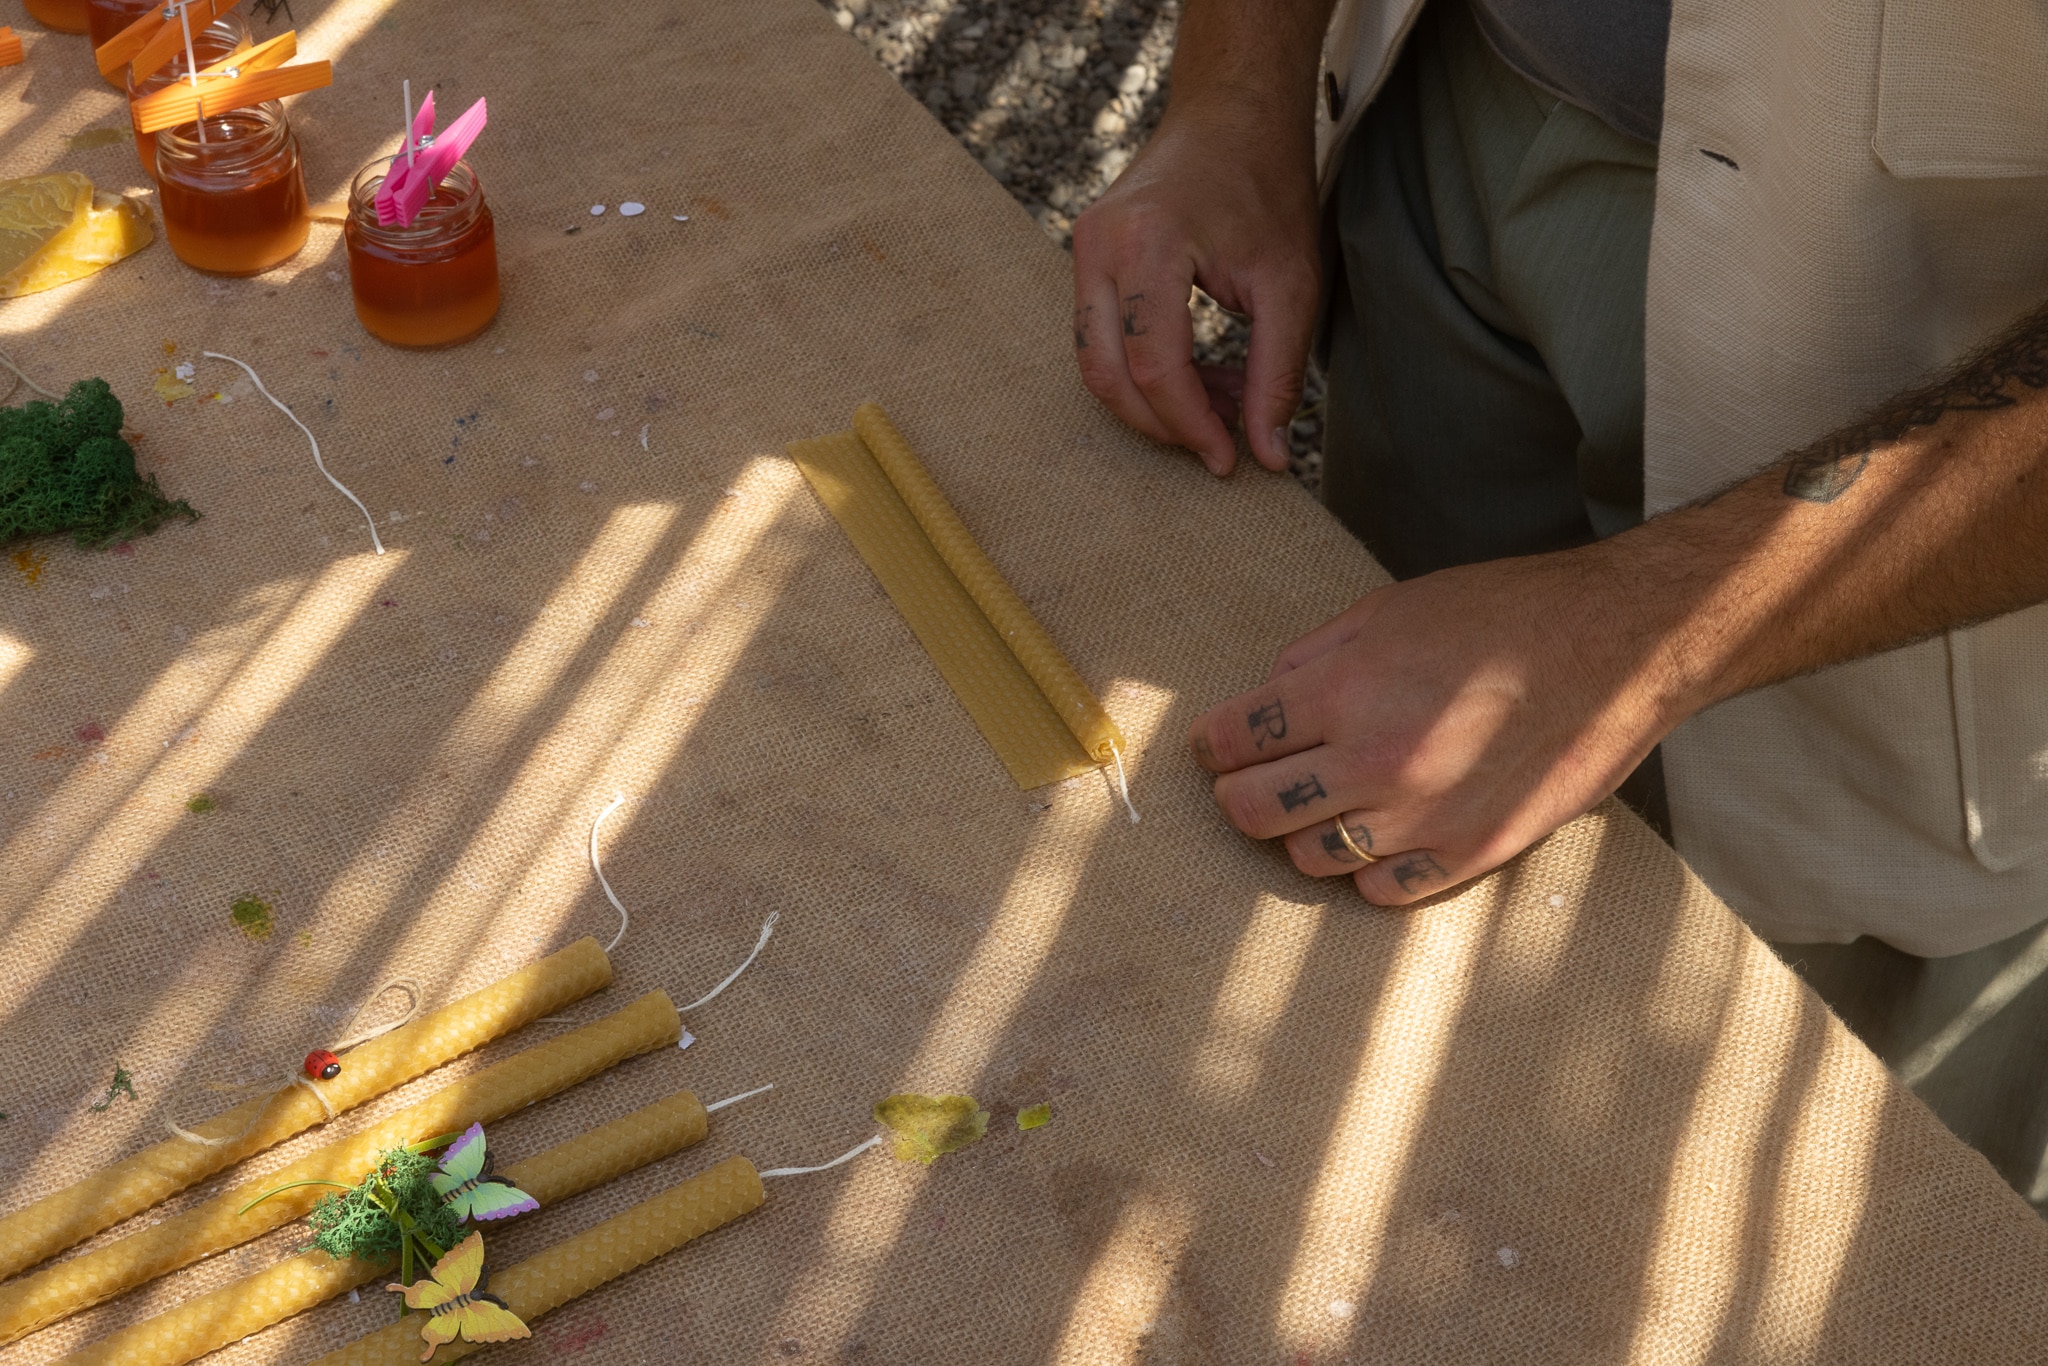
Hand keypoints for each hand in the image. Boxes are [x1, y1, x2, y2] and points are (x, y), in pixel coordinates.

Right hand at [1070, 105, 1320, 476]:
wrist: (1233, 112)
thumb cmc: (1267, 183)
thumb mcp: (1292, 284)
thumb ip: (1278, 372)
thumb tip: (1270, 454)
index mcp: (1150, 245)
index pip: (1155, 366)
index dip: (1191, 425)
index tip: (1229, 459)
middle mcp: (1100, 245)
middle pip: (1107, 373)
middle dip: (1162, 423)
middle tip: (1219, 443)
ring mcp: (1083, 247)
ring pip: (1094, 361)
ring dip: (1150, 401)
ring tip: (1218, 404)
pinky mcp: (1085, 255)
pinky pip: (1099, 336)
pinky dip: (1142, 370)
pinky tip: (1198, 374)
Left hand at [1186, 547, 1683, 903]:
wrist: (1618, 646)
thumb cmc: (1507, 615)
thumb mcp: (1390, 608)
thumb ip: (1316, 656)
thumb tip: (1268, 696)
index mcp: (1346, 693)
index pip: (1234, 739)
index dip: (1212, 743)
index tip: (1214, 746)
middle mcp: (1375, 764)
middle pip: (1253, 810)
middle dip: (1237, 792)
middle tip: (1247, 779)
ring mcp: (1423, 819)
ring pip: (1309, 858)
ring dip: (1299, 833)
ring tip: (1318, 804)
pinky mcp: (1471, 853)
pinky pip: (1381, 890)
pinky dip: (1365, 867)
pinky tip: (1376, 833)